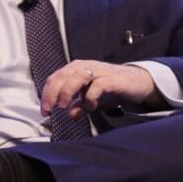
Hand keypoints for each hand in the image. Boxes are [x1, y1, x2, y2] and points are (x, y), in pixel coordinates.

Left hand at [39, 60, 164, 118]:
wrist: (137, 82)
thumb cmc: (112, 87)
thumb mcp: (92, 98)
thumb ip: (80, 105)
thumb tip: (70, 115)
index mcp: (78, 69)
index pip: (56, 77)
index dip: (47, 93)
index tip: (44, 110)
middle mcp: (87, 66)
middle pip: (63, 75)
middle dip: (53, 92)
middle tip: (50, 109)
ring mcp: (100, 71)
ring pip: (78, 75)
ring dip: (67, 91)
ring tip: (64, 106)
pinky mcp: (113, 79)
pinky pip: (98, 85)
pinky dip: (90, 96)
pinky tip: (90, 106)